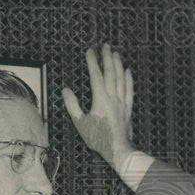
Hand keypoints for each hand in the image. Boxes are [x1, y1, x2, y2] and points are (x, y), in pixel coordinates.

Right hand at [62, 43, 134, 167]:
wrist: (118, 149)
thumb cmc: (98, 138)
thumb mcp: (80, 123)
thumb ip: (72, 105)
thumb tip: (65, 90)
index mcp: (100, 99)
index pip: (96, 75)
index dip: (92, 62)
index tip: (90, 51)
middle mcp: (113, 97)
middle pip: (111, 73)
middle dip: (107, 57)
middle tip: (106, 45)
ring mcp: (122, 102)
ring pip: (121, 78)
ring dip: (118, 64)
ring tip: (116, 53)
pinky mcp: (128, 109)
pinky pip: (129, 90)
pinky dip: (129, 79)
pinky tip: (128, 71)